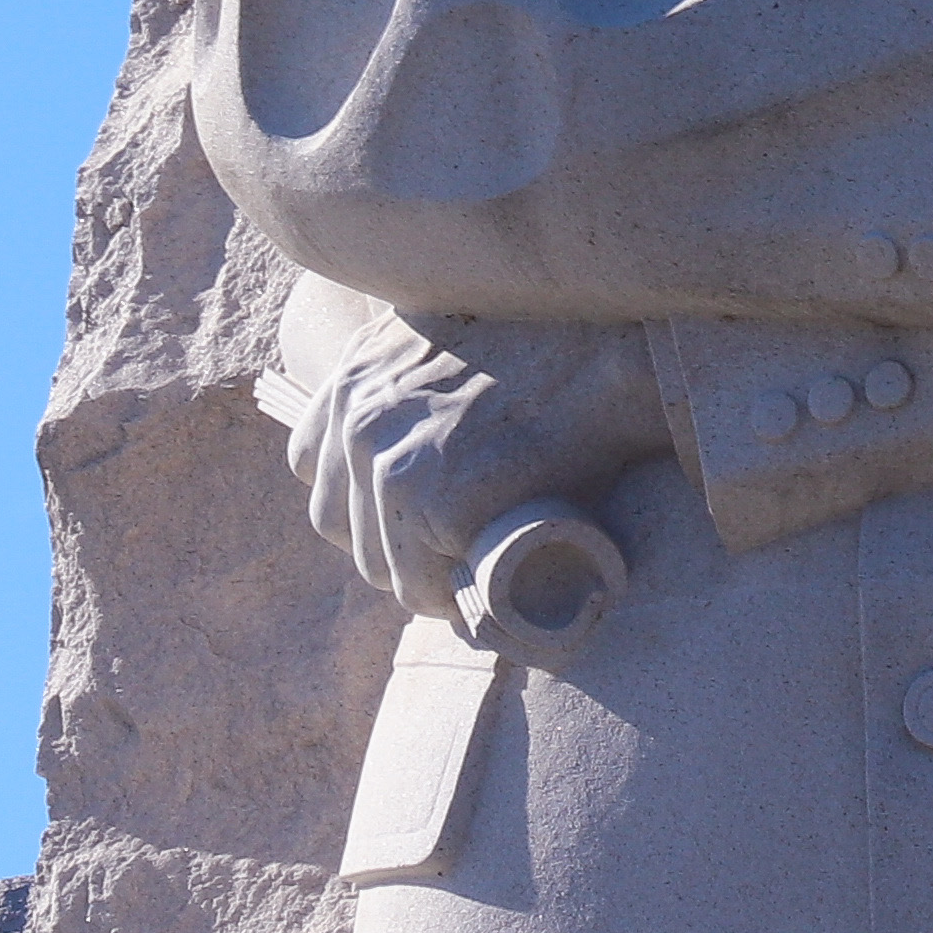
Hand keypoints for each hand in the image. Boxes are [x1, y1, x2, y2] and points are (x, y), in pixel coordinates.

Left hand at [274, 296, 662, 619]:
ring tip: (473, 569)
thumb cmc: (555, 342)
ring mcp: (394, 464)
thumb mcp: (451, 336)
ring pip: (378, 565)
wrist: (615, 350)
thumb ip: (415, 378)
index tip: (410, 509)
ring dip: (422, 576)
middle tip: (451, 548)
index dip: (363, 497)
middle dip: (391, 543)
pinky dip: (449, 596)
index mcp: (354, 378)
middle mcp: (359, 420)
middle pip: (339, 524)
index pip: (317, 466)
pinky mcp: (440, 504)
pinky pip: (422, 585)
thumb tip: (430, 428)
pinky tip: (485, 582)